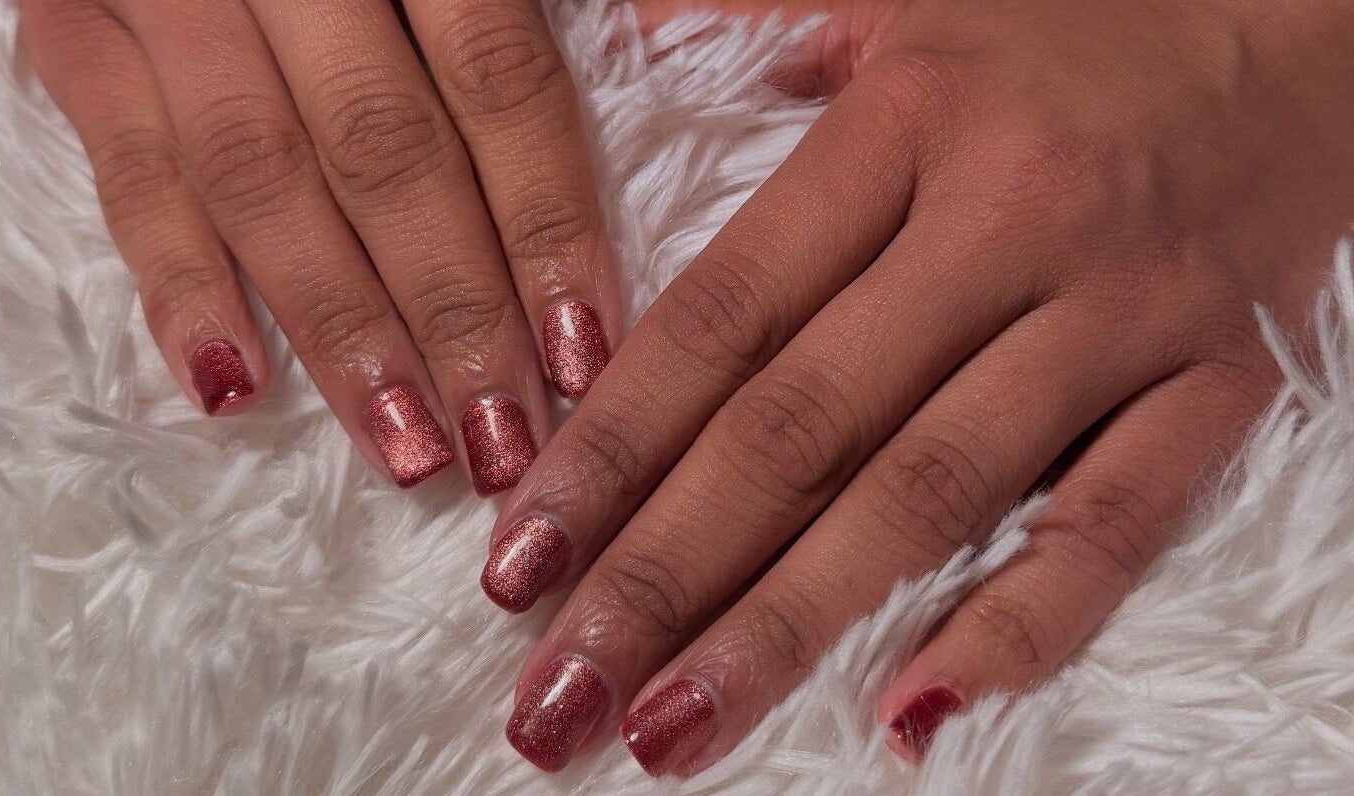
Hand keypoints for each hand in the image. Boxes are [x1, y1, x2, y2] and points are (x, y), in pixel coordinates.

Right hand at [19, 0, 618, 493]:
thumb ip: (522, 27)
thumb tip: (668, 96)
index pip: (498, 84)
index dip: (545, 226)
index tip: (584, 356)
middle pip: (386, 151)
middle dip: (454, 310)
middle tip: (504, 442)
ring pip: (263, 177)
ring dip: (340, 327)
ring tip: (405, 449)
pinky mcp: (77, 33)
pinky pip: (127, 172)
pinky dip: (178, 284)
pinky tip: (232, 389)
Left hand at [483, 0, 1353, 772]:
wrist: (1310, 20)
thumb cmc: (1080, 20)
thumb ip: (752, 17)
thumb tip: (608, 26)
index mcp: (905, 125)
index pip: (723, 319)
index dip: (609, 450)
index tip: (520, 560)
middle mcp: (1003, 222)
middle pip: (798, 430)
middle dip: (660, 575)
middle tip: (556, 695)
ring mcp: (1117, 311)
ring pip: (928, 494)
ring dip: (788, 627)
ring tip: (670, 731)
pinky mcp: (1217, 379)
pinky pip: (1115, 524)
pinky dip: (1021, 627)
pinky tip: (910, 714)